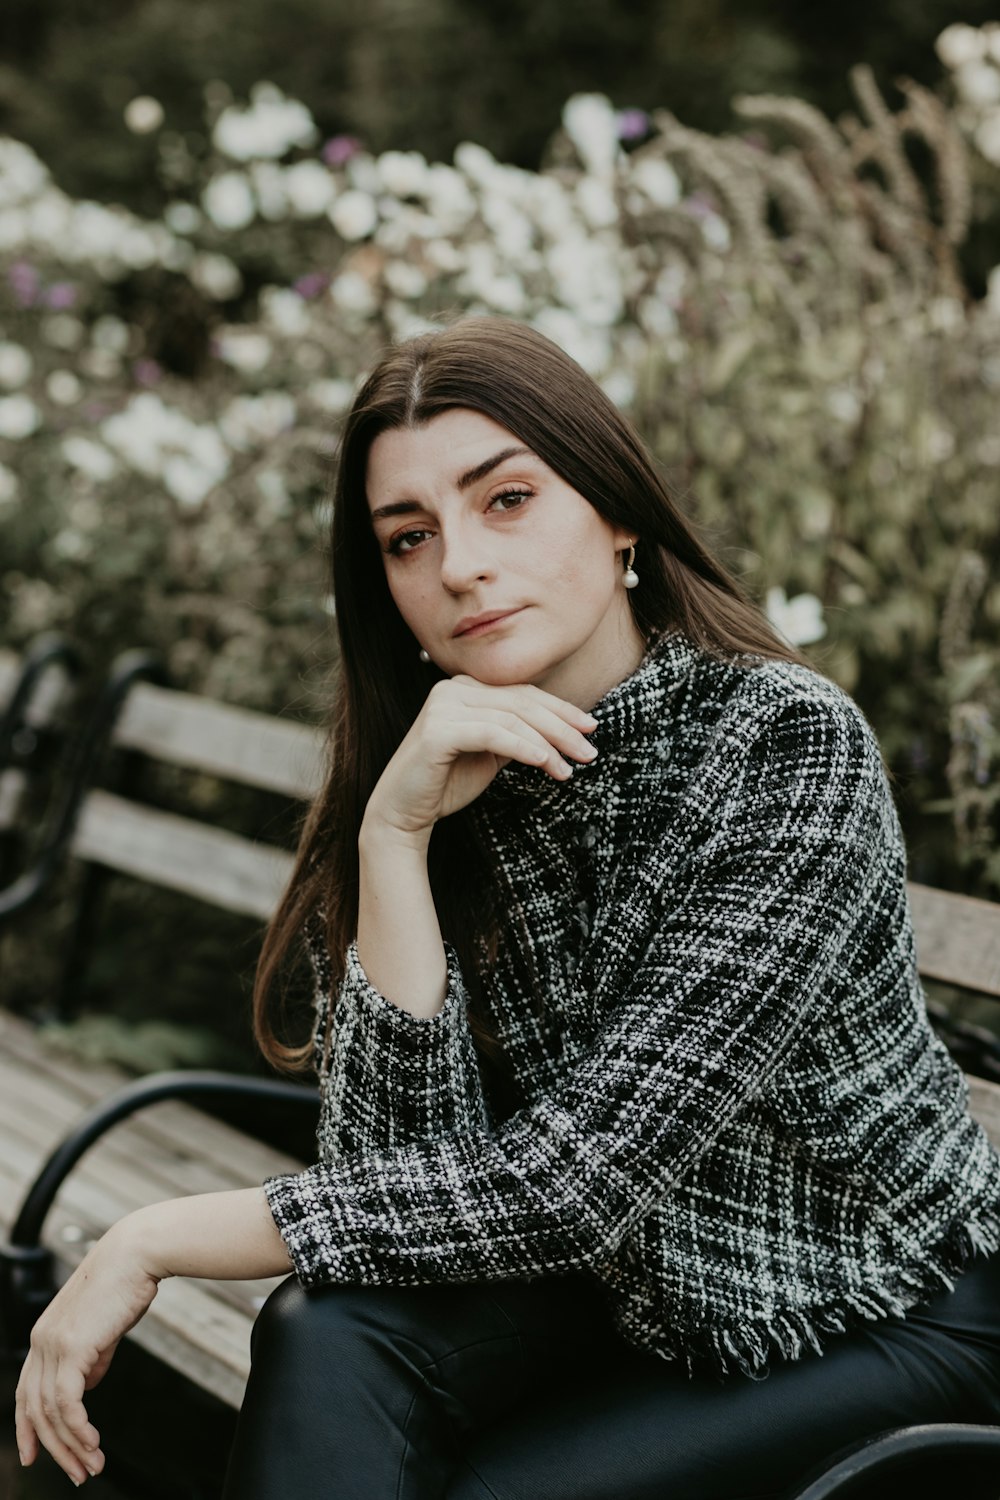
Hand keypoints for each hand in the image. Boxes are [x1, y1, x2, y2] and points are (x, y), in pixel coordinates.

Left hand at [14, 1218, 160, 1485]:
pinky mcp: (71, 1347)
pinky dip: (78, 1428)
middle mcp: (41, 1341)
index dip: (28, 1428)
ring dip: (72, 1445)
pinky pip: (67, 1402)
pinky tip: (93, 1443)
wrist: (137, 1253)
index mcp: (44, 1335)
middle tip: (76, 1473)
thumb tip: (87, 1385)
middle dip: (54, 1448)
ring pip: (51, 1411)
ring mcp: (53, 1344)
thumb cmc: (126, 1283)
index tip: (36, 1456)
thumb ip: (92, 1356)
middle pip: (34, 1409)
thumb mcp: (103, 1326)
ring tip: (92, 1465)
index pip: (26, 1392)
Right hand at [363, 675, 598, 839]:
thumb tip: (562, 731)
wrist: (402, 813)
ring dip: (548, 744)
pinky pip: (492, 734)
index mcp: (465, 689)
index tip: (591, 728)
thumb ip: (517, 735)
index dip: (561, 709)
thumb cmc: (446, 784)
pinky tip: (545, 762)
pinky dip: (522, 747)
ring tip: (569, 768)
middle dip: (562, 727)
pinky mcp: (437, 731)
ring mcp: (442, 706)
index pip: (523, 694)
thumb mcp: (491, 754)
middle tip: (589, 752)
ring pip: (511, 718)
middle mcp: (452, 689)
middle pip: (521, 703)